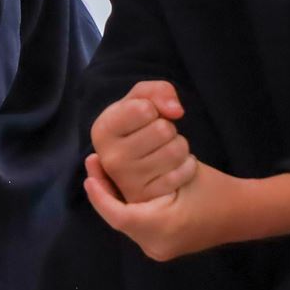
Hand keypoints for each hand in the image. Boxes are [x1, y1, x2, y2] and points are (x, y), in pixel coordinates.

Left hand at [84, 151, 245, 260]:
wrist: (244, 213)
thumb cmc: (213, 188)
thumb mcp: (180, 172)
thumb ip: (149, 171)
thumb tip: (114, 162)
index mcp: (162, 229)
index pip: (119, 215)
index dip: (100, 194)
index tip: (89, 172)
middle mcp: (157, 245)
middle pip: (118, 218)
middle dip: (103, 192)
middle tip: (92, 165)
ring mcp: (159, 249)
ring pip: (125, 221)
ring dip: (112, 198)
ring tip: (100, 173)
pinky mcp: (162, 245)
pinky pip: (135, 225)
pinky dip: (124, 206)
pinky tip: (118, 187)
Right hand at [90, 80, 195, 202]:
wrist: (140, 163)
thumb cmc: (138, 125)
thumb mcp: (139, 99)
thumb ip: (156, 91)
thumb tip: (176, 111)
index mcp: (102, 131)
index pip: (144, 108)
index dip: (152, 108)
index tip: (144, 117)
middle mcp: (110, 158)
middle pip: (163, 129)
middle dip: (167, 127)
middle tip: (157, 136)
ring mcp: (130, 182)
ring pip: (177, 150)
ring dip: (179, 145)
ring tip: (165, 149)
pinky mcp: (152, 198)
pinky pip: (185, 171)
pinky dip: (188, 164)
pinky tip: (175, 166)